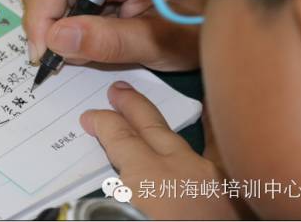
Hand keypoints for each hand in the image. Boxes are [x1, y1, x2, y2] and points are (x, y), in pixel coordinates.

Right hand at [20, 0, 203, 70]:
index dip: (42, 15)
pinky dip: (66, 23)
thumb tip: (55, 38)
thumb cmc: (200, 28)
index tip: (42, 55)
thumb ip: (109, 41)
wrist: (223, 20)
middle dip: (45, 21)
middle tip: (55, 61)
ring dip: (55, 25)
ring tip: (78, 53)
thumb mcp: (159, 42)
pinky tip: (85, 42)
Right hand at [80, 81, 240, 219]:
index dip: (103, 124)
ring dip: (158, 125)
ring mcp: (208, 180)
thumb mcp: (119, 214)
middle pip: (151, 128)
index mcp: (151, 177)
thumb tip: (74, 209)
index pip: (121, 138)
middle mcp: (181, 169)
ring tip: (143, 111)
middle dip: (132, 106)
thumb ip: (104, 205)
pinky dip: (188, 151)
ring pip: (179, 141)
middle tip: (117, 90)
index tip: (89, 117)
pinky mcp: (225, 194)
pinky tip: (184, 154)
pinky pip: (203, 162)